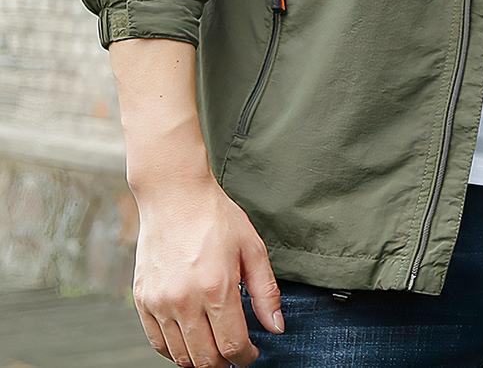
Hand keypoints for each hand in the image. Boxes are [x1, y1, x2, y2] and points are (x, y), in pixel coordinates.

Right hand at [131, 171, 284, 366]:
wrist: (174, 195)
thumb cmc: (215, 217)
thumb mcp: (252, 248)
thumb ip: (266, 292)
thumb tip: (276, 328)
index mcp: (217, 287)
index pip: (233, 346)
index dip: (246, 357)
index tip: (252, 352)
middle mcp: (185, 300)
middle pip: (206, 360)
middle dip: (224, 363)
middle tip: (234, 350)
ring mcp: (160, 302)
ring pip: (181, 356)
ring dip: (200, 358)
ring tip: (213, 344)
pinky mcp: (143, 300)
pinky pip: (157, 343)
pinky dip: (174, 350)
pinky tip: (190, 338)